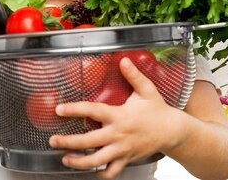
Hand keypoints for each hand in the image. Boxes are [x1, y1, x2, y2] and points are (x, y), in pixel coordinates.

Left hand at [49, 58, 181, 179]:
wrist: (173, 132)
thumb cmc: (158, 110)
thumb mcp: (147, 90)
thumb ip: (133, 75)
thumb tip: (124, 60)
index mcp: (119, 116)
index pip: (92, 111)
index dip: (74, 110)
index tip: (59, 109)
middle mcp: (118, 135)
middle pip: (88, 142)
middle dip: (68, 142)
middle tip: (53, 141)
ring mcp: (122, 150)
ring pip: (97, 161)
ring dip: (78, 162)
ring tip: (65, 159)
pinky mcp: (126, 160)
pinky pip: (111, 172)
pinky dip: (100, 174)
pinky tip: (89, 170)